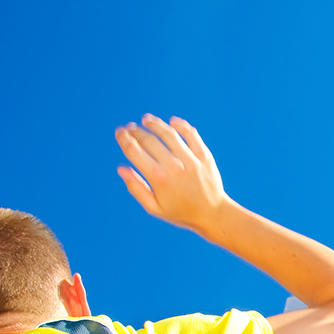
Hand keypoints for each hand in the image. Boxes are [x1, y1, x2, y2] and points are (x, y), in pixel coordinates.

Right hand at [115, 114, 228, 232]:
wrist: (213, 214)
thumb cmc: (181, 212)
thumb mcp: (154, 208)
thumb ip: (136, 188)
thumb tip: (121, 168)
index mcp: (158, 178)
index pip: (134, 151)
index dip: (124, 139)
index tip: (119, 133)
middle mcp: (174, 166)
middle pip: (149, 140)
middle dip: (136, 131)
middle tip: (130, 128)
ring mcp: (191, 160)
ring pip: (169, 133)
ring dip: (155, 124)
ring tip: (146, 120)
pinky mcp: (204, 156)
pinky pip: (191, 135)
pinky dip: (181, 126)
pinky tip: (172, 122)